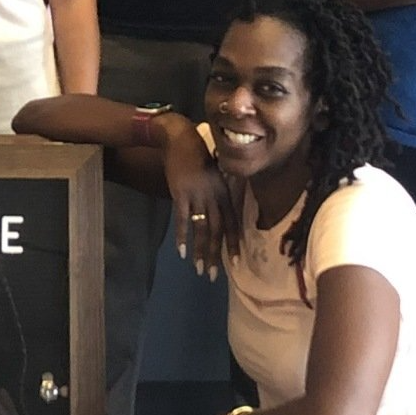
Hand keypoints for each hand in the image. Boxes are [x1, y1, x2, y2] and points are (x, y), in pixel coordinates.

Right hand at [162, 123, 236, 279]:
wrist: (180, 138)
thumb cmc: (198, 153)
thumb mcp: (216, 172)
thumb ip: (219, 191)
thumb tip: (221, 212)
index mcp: (224, 191)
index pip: (232, 222)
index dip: (233, 243)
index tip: (235, 263)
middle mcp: (214, 196)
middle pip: (217, 230)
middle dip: (216, 254)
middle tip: (213, 275)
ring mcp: (197, 195)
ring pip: (202, 229)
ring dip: (201, 251)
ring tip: (199, 269)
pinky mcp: (181, 194)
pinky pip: (183, 220)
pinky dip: (182, 236)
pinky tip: (182, 252)